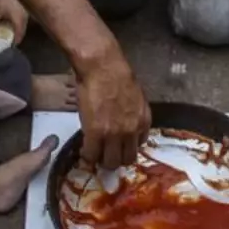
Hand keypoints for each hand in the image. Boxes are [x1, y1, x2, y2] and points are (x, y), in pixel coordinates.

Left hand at [0, 0, 29, 43]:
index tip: (11, 46)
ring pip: (24, 24)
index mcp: (19, 22)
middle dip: (17, 36)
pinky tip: (13, 20)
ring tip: (12, 30)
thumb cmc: (3, 1)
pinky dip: (18, 21)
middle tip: (11, 39)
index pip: (19, 36)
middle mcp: (25, 18)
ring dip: (19, 28)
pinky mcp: (24, 7)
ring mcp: (26, 12)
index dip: (15, 42)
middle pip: (23, 31)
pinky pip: (23, 18)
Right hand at [76, 45, 150, 169]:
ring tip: (94, 153)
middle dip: (115, 159)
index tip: (118, 146)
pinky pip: (91, 155)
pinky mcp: (96, 134)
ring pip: (110, 162)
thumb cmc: (117, 75)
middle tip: (105, 154)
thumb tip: (124, 123)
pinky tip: (84, 150)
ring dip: (102, 160)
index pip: (139, 146)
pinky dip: (87, 156)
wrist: (103, 66)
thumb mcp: (135, 97)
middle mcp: (132, 131)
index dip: (126, 147)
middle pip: (126, 160)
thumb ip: (133, 114)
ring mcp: (114, 134)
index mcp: (144, 121)